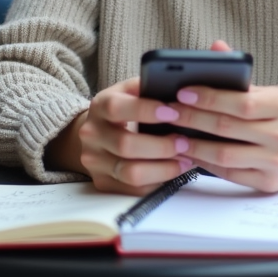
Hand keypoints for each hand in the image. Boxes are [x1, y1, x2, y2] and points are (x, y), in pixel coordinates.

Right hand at [59, 78, 194, 194]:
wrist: (95, 132)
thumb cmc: (123, 109)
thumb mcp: (129, 91)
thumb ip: (147, 87)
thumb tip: (175, 87)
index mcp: (100, 105)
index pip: (117, 108)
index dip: (146, 111)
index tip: (173, 113)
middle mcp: (92, 134)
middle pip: (126, 145)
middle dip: (161, 146)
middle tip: (185, 142)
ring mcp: (94, 161)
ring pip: (130, 173)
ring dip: (163, 168)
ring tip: (185, 160)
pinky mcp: (102, 182)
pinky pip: (134, 189)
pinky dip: (158, 182)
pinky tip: (173, 171)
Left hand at [165, 40, 277, 192]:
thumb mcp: (267, 91)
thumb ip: (239, 73)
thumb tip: (216, 47)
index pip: (241, 101)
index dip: (209, 98)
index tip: (182, 92)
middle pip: (228, 127)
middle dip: (193, 119)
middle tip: (169, 112)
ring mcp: (277, 161)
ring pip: (225, 155)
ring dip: (194, 145)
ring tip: (174, 135)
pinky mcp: (268, 183)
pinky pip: (229, 174)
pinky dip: (205, 164)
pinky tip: (190, 153)